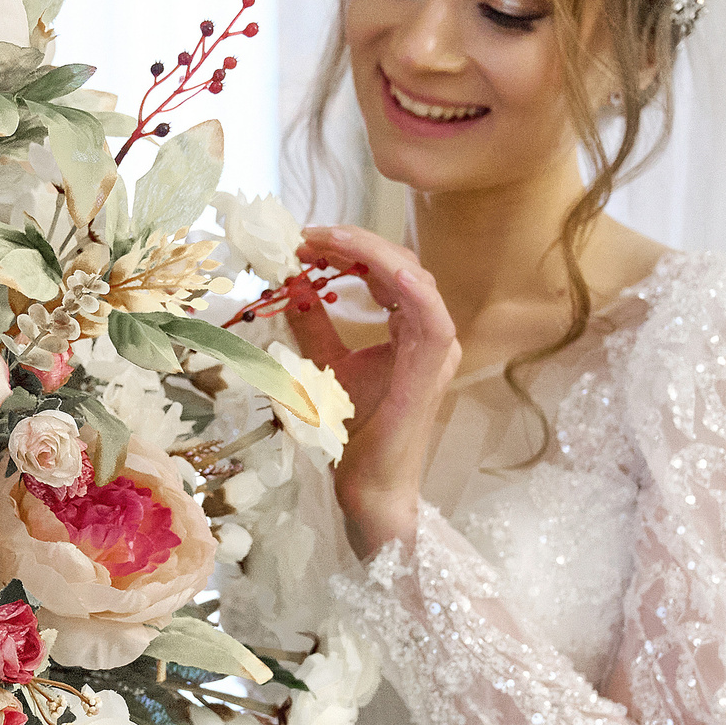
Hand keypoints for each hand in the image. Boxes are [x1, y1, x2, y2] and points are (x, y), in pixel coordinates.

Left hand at [288, 226, 460, 557]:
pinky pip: (428, 314)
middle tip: (305, 236)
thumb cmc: (352, 436)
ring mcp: (436, 349)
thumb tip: (289, 285)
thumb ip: (311, 325)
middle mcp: (430, 334)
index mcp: (410, 331)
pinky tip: (374, 269)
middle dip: (354, 243)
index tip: (304, 240)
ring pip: (414, 279)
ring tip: (325, 241)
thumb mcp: (322, 366)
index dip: (349, 248)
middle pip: (400, 266)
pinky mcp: (432, 367)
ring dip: (370, 253)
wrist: (368, 488)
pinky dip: (404, 285)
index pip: (385, 271)